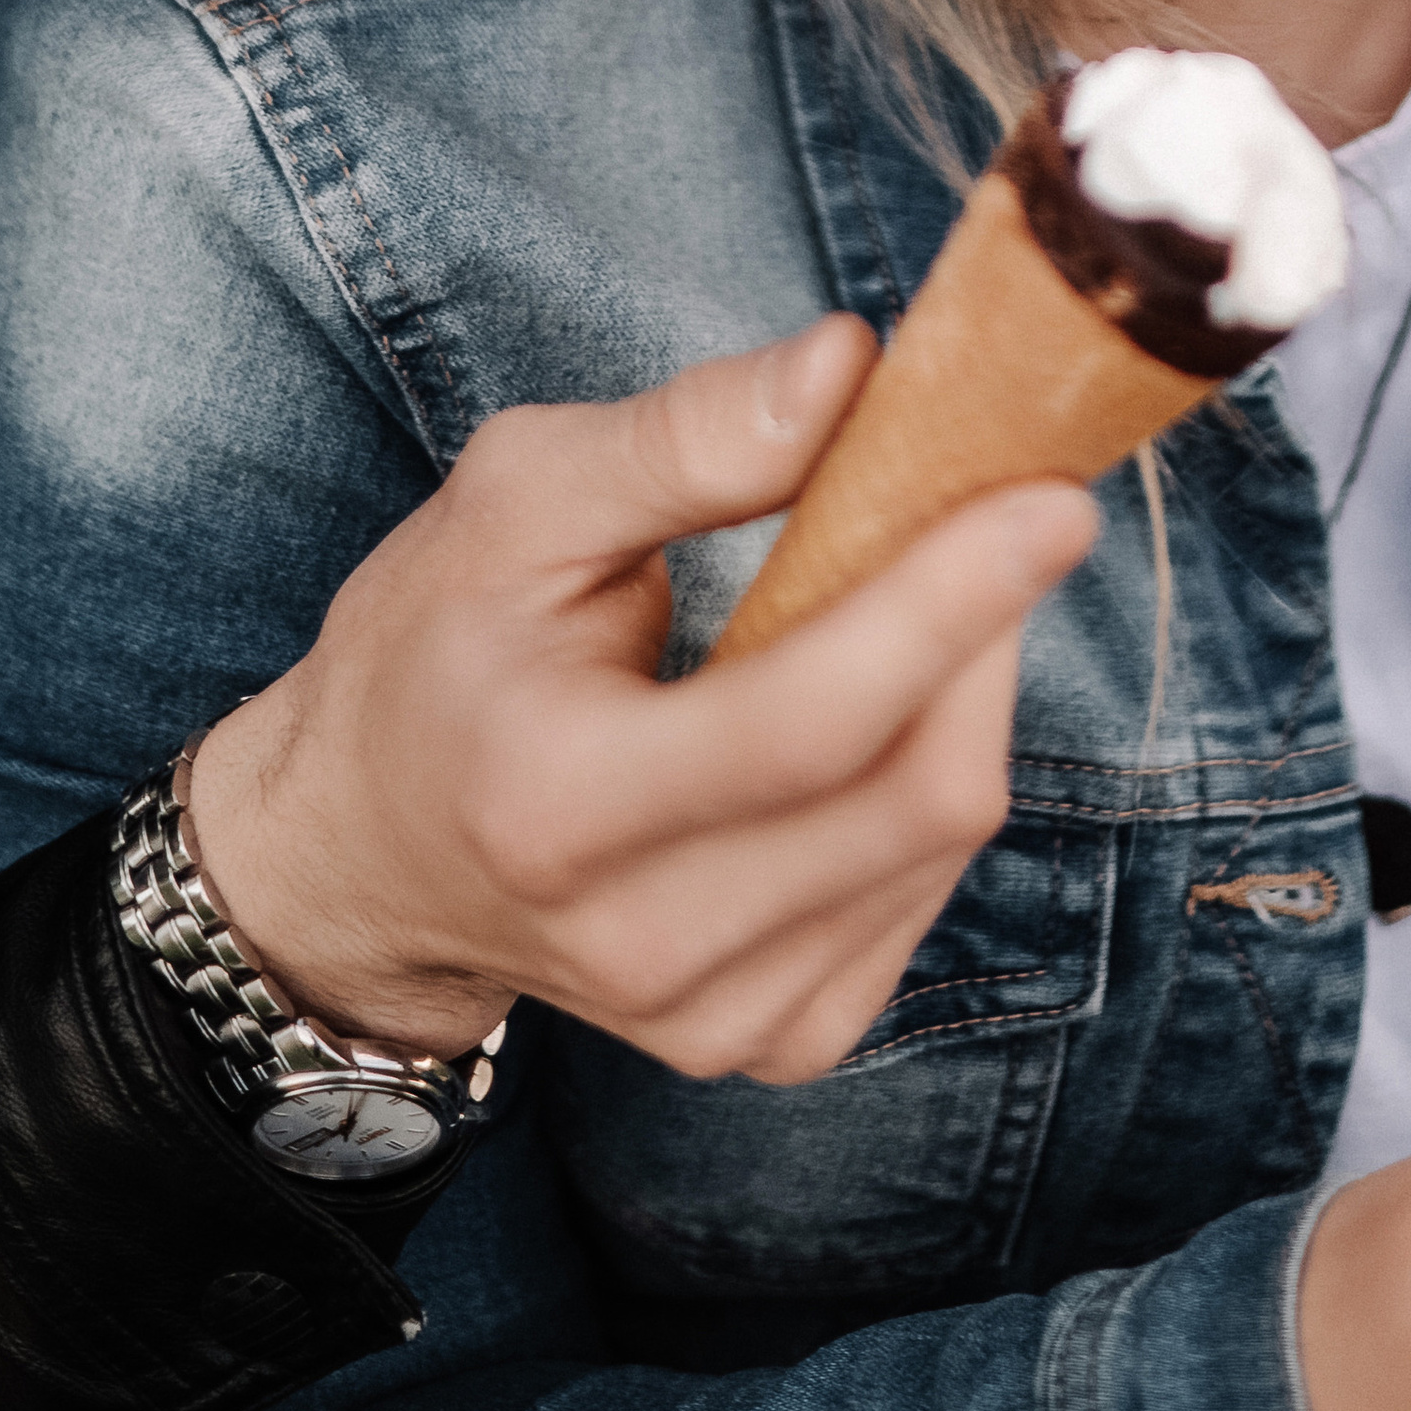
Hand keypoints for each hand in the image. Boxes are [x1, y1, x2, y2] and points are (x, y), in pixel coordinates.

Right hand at [186, 319, 1096, 1077]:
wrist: (362, 852)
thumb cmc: (437, 646)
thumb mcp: (515, 499)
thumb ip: (685, 436)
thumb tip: (851, 368)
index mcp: (556, 800)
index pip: (808, 720)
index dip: (948, 602)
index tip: (1048, 496)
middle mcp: (636, 941)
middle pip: (909, 795)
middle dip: (988, 633)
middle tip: (999, 511)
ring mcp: (706, 1016)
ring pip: (938, 847)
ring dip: (970, 697)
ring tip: (921, 595)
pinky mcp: (763, 1042)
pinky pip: (921, 904)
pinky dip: (931, 787)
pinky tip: (880, 715)